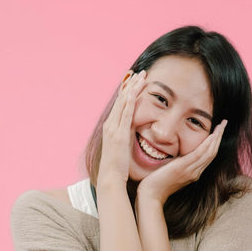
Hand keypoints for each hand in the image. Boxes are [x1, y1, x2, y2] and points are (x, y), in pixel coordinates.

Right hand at [97, 70, 146, 186]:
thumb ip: (126, 135)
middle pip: (121, 99)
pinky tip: (135, 91)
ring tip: (141, 76)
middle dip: (130, 84)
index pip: (120, 104)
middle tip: (139, 72)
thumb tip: (133, 129)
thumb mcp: (122, 146)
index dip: (127, 90)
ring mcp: (113, 129)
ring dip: (132, 88)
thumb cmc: (117, 166)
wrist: (110, 178)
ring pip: (123, 102)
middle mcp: (110, 125)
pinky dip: (130, 101)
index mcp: (111, 127)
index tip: (134, 79)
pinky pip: (126, 114)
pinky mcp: (119, 134)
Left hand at [137, 119, 227, 204]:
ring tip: (222, 125)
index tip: (218, 130)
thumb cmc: (156, 183)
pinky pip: (199, 154)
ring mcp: (191, 171)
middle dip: (219, 136)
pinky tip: (212, 135)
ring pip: (209, 152)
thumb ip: (177, 162)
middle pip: (212, 152)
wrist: (151, 195)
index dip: (215, 142)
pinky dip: (207, 144)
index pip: (208, 155)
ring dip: (217, 137)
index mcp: (193, 173)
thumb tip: (177, 151)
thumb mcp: (170, 170)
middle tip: (224, 123)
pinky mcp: (183, 168)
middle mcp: (195, 172)